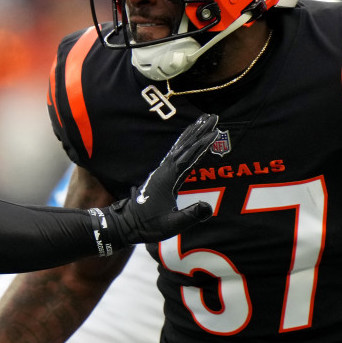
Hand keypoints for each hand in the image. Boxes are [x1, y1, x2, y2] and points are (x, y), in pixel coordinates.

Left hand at [98, 114, 218, 249]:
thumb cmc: (148, 226)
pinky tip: (189, 140)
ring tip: (204, 120)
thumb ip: (190, 216)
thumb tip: (209, 207)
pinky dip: (184, 143)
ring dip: (192, 133)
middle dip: (199, 131)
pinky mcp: (161, 175)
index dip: (202, 145)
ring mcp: (161, 171)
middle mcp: (164, 171)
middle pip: (184, 146)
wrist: (127, 224)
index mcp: (167, 179)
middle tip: (213, 117)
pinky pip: (175, 154)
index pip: (188, 157)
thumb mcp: (171, 225)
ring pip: (179, 147)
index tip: (214, 133)